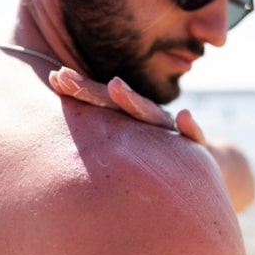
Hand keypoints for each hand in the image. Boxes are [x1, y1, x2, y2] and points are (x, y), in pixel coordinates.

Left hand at [48, 67, 254, 211]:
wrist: (198, 178)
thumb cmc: (157, 166)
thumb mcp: (131, 155)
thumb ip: (106, 143)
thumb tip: (61, 143)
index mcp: (133, 124)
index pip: (105, 104)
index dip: (83, 90)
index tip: (56, 77)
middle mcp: (151, 124)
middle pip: (122, 105)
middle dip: (94, 92)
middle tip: (64, 76)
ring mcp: (173, 135)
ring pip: (153, 118)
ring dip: (136, 103)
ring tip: (115, 87)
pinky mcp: (196, 150)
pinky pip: (194, 139)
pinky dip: (190, 129)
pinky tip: (184, 118)